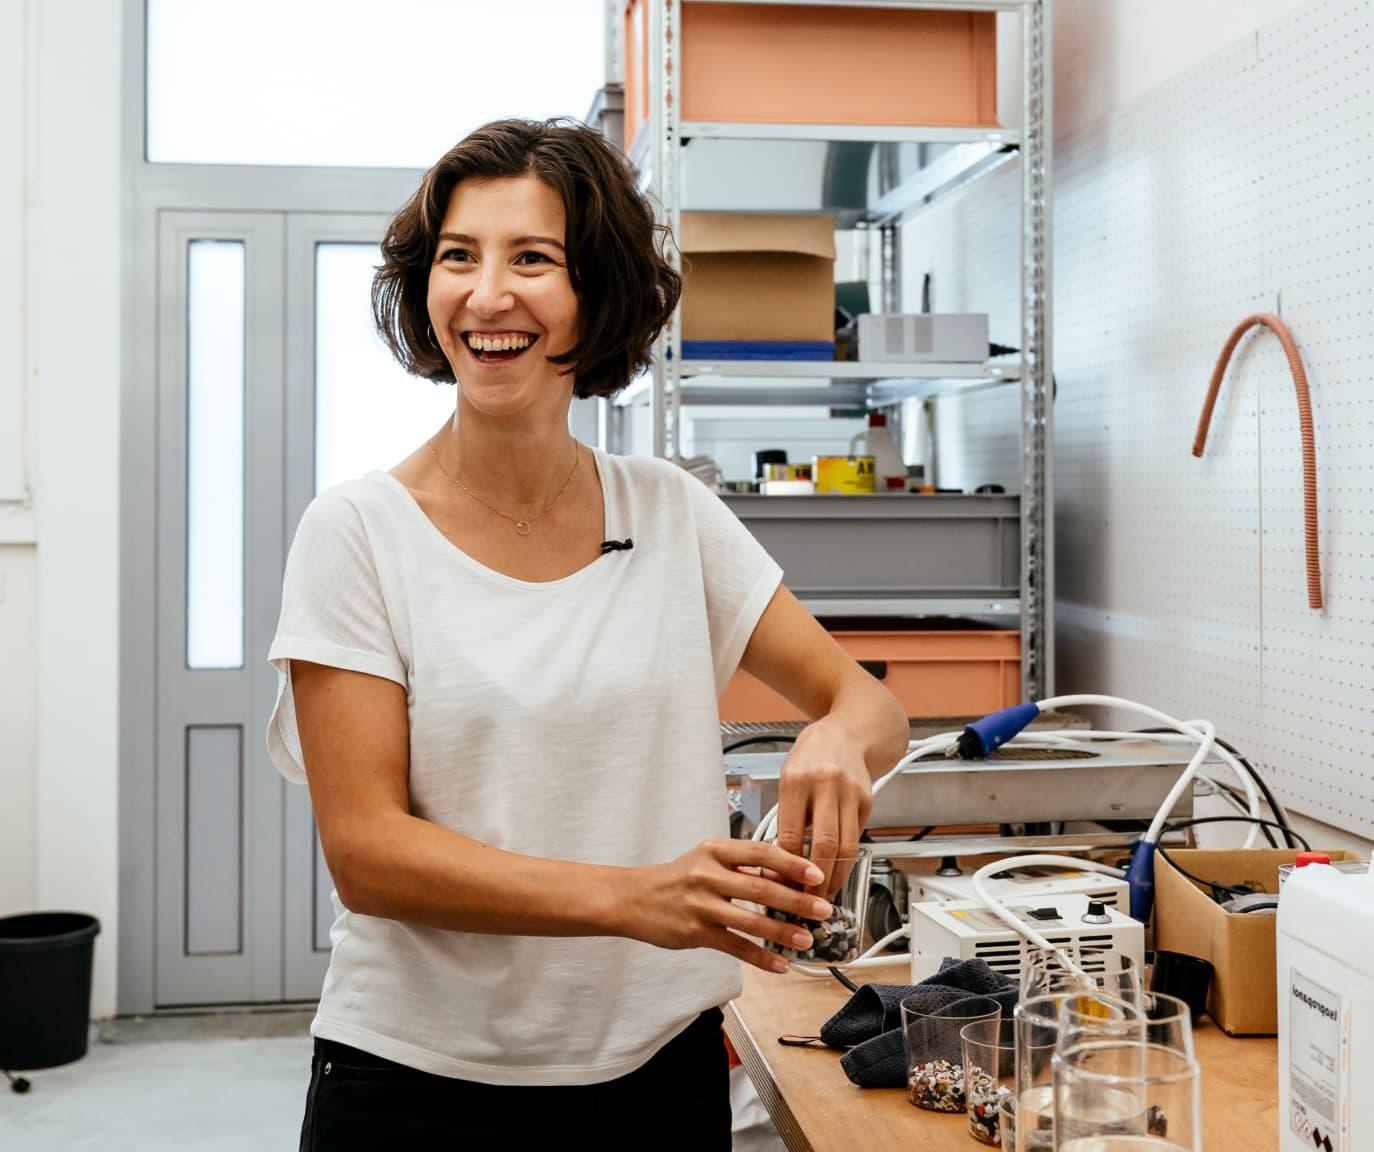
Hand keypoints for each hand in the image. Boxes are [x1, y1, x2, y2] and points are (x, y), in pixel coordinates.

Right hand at [628, 839, 835, 972]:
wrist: (633, 898)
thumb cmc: (677, 878)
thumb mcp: (706, 858)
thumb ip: (742, 866)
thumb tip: (788, 879)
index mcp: (715, 850)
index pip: (761, 852)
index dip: (792, 863)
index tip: (817, 875)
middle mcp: (708, 874)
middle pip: (760, 887)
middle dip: (796, 900)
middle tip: (823, 910)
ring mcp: (701, 904)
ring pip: (750, 920)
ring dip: (783, 932)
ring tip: (807, 939)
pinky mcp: (695, 932)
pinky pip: (734, 946)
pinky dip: (761, 957)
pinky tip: (781, 964)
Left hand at [775, 724, 873, 898]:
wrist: (850, 731)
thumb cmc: (812, 754)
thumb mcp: (787, 776)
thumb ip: (786, 814)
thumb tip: (776, 860)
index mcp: (797, 780)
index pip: (791, 835)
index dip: (786, 867)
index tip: (780, 887)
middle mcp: (826, 785)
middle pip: (824, 844)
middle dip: (816, 880)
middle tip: (807, 903)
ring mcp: (851, 793)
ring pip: (846, 846)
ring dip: (836, 877)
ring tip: (823, 896)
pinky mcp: (867, 801)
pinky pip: (857, 838)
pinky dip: (847, 861)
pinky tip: (837, 873)